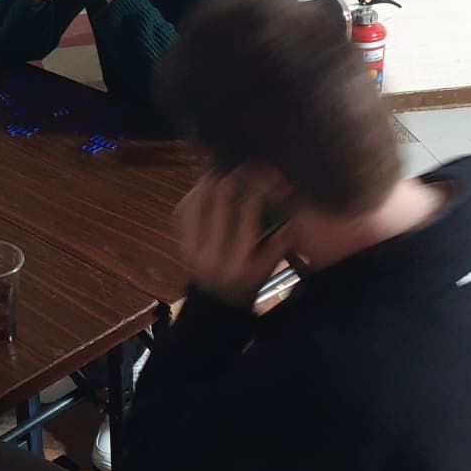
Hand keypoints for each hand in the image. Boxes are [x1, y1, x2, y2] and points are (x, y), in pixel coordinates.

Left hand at [176, 173, 297, 308]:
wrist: (218, 303)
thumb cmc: (249, 282)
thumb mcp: (271, 267)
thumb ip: (283, 239)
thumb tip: (288, 199)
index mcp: (241, 262)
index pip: (248, 213)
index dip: (260, 188)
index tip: (268, 174)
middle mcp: (214, 255)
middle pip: (220, 199)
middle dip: (235, 177)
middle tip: (245, 166)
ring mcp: (193, 249)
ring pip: (199, 200)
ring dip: (213, 181)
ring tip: (225, 172)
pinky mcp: (182, 244)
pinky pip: (184, 210)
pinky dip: (196, 194)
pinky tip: (207, 187)